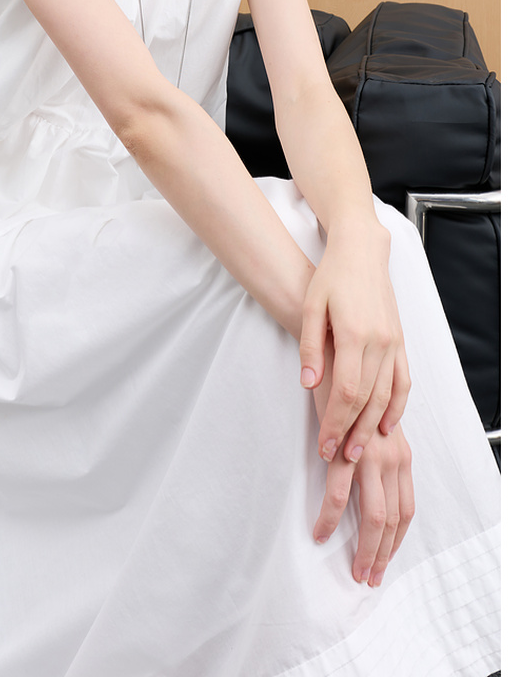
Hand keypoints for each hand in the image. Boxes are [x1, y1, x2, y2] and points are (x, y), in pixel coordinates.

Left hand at [300, 221, 410, 463]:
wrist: (362, 251)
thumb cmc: (330, 277)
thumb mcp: (310, 306)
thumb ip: (310, 346)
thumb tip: (308, 384)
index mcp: (354, 334)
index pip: (346, 392)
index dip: (335, 423)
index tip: (324, 447)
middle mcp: (379, 342)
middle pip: (367, 400)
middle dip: (351, 433)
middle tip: (337, 460)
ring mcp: (394, 342)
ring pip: (386, 396)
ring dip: (372, 427)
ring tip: (358, 451)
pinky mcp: (400, 341)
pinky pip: (403, 381)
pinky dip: (397, 406)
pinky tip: (387, 425)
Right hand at [311, 347, 414, 584]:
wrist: (334, 355)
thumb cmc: (349, 389)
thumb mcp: (372, 424)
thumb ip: (376, 452)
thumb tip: (371, 484)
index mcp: (400, 453)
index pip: (406, 509)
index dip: (396, 541)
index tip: (383, 562)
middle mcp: (392, 456)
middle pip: (393, 519)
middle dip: (381, 554)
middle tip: (368, 577)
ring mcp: (368, 453)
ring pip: (373, 514)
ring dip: (363, 548)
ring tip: (353, 569)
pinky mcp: (342, 447)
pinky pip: (337, 493)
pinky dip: (330, 519)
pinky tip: (320, 533)